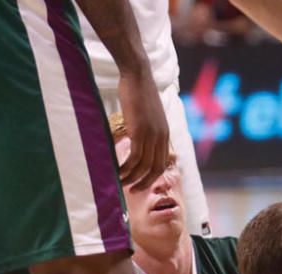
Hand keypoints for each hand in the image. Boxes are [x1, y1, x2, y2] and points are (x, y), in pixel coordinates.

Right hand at [117, 72, 169, 190]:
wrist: (138, 75)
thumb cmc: (138, 91)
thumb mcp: (147, 114)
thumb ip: (146, 128)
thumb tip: (136, 137)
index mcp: (165, 134)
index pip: (162, 162)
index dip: (151, 176)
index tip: (140, 182)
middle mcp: (161, 137)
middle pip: (155, 169)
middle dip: (143, 183)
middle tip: (131, 190)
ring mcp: (152, 135)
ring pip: (143, 166)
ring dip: (131, 178)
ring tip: (119, 182)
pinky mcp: (140, 132)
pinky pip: (134, 158)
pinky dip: (125, 168)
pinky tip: (116, 171)